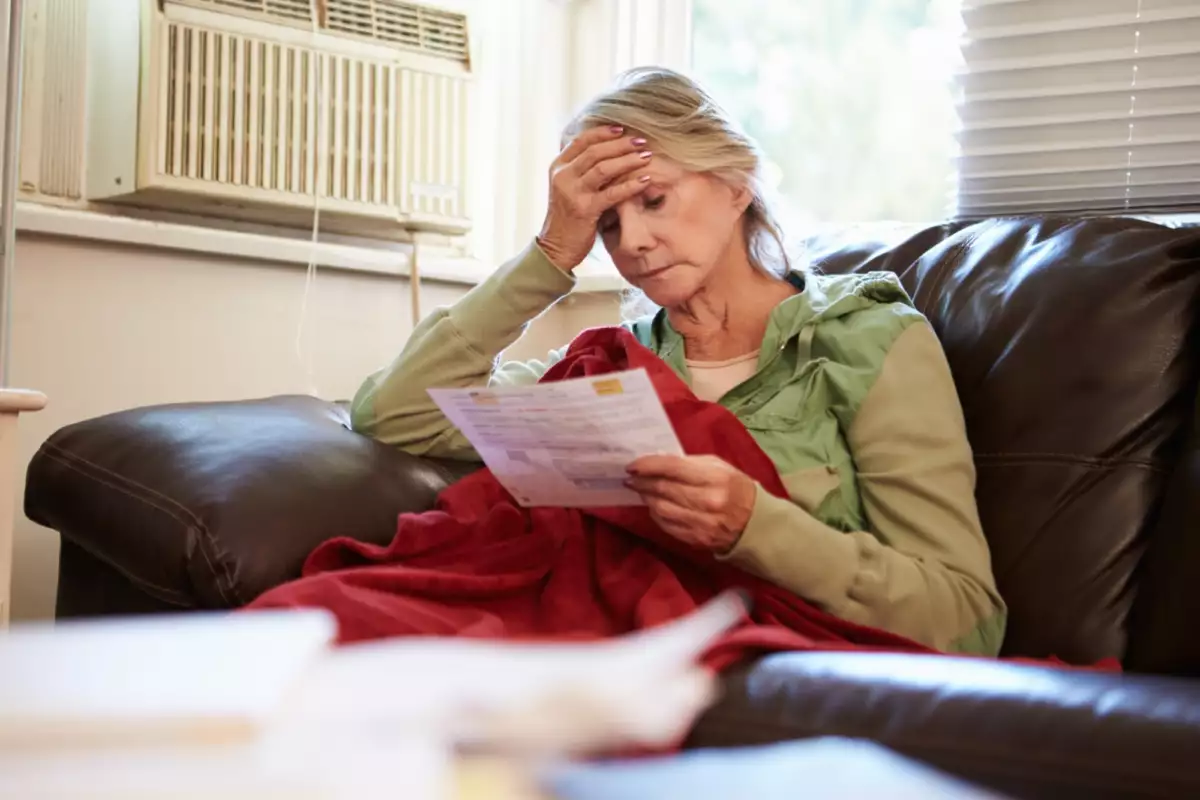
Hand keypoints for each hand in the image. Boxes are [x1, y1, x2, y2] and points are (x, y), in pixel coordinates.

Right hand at [537, 125, 652, 271]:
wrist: (556, 247)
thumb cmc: (568, 217)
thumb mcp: (568, 187)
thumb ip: (581, 170)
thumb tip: (607, 151)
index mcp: (558, 167)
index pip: (582, 140)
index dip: (603, 132)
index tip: (622, 129)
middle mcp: (563, 176)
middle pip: (595, 151)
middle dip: (621, 144)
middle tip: (641, 140)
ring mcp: (573, 192)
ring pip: (604, 168)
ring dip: (628, 160)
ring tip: (646, 156)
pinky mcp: (585, 210)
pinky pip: (612, 193)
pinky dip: (631, 185)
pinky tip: (645, 180)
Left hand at [625, 455, 756, 552]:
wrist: (757, 525)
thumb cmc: (737, 488)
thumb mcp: (720, 467)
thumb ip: (691, 463)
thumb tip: (660, 461)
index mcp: (715, 478)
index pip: (673, 469)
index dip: (649, 466)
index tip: (632, 465)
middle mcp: (708, 501)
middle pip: (664, 490)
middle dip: (642, 482)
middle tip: (631, 478)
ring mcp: (701, 523)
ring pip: (661, 509)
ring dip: (647, 499)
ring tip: (642, 491)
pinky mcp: (696, 539)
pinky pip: (667, 525)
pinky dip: (656, 514)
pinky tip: (654, 506)